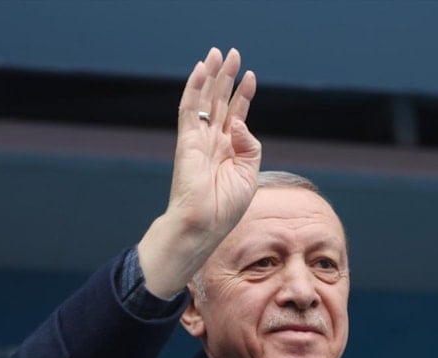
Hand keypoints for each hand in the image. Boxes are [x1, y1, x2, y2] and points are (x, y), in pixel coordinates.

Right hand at [170, 47, 260, 238]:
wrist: (204, 224)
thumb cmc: (226, 207)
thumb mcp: (249, 173)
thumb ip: (249, 145)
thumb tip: (239, 121)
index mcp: (229, 150)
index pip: (236, 114)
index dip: (243, 94)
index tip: (250, 76)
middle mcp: (214, 141)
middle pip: (220, 101)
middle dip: (227, 77)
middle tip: (233, 53)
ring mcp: (199, 139)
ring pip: (205, 99)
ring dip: (212, 76)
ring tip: (218, 53)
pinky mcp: (187, 141)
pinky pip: (189, 109)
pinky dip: (194, 88)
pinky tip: (201, 69)